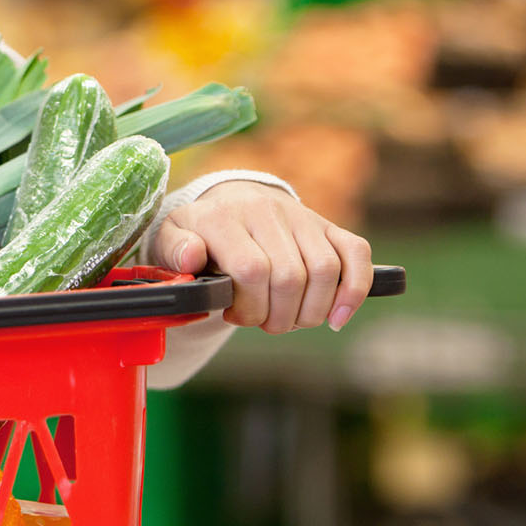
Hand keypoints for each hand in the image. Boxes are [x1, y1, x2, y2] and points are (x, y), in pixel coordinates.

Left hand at [149, 180, 372, 334]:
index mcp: (222, 216)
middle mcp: (264, 210)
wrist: (227, 202)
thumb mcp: (170, 239)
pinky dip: (354, 291)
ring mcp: (300, 216)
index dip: (249, 306)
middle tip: (262, 322)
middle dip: (277, 315)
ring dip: (311, 311)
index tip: (234, 315)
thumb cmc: (199, 233)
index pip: (251, 269)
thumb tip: (191, 256)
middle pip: (290, 276)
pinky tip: (336, 317)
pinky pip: (356, 253)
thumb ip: (174, 250)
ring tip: (287, 319)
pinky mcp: (327, 225)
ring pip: (325, 270)